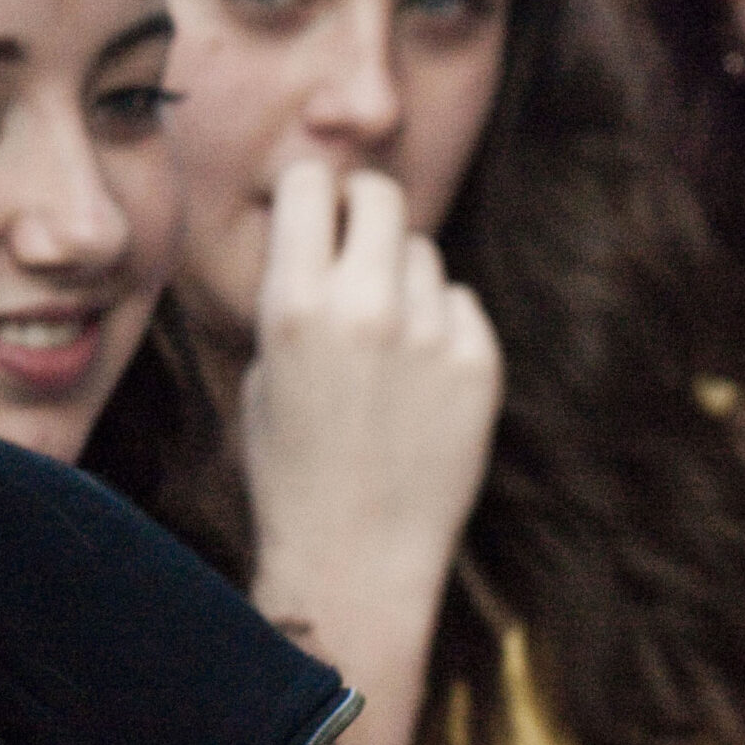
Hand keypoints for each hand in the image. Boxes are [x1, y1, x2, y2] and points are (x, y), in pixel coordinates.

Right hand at [244, 161, 501, 744]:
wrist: (354, 560)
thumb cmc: (293, 469)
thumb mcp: (265, 372)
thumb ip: (299, 294)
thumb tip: (332, 229)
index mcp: (294, 305)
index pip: (311, 184)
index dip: (313, 196)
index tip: (317, 212)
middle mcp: (365, 307)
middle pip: (382, 197)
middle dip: (366, 212)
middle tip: (360, 245)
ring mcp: (431, 334)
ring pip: (423, 255)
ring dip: (404, 281)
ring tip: (384, 348)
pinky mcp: (480, 362)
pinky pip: (460, 305)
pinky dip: (442, 328)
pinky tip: (418, 385)